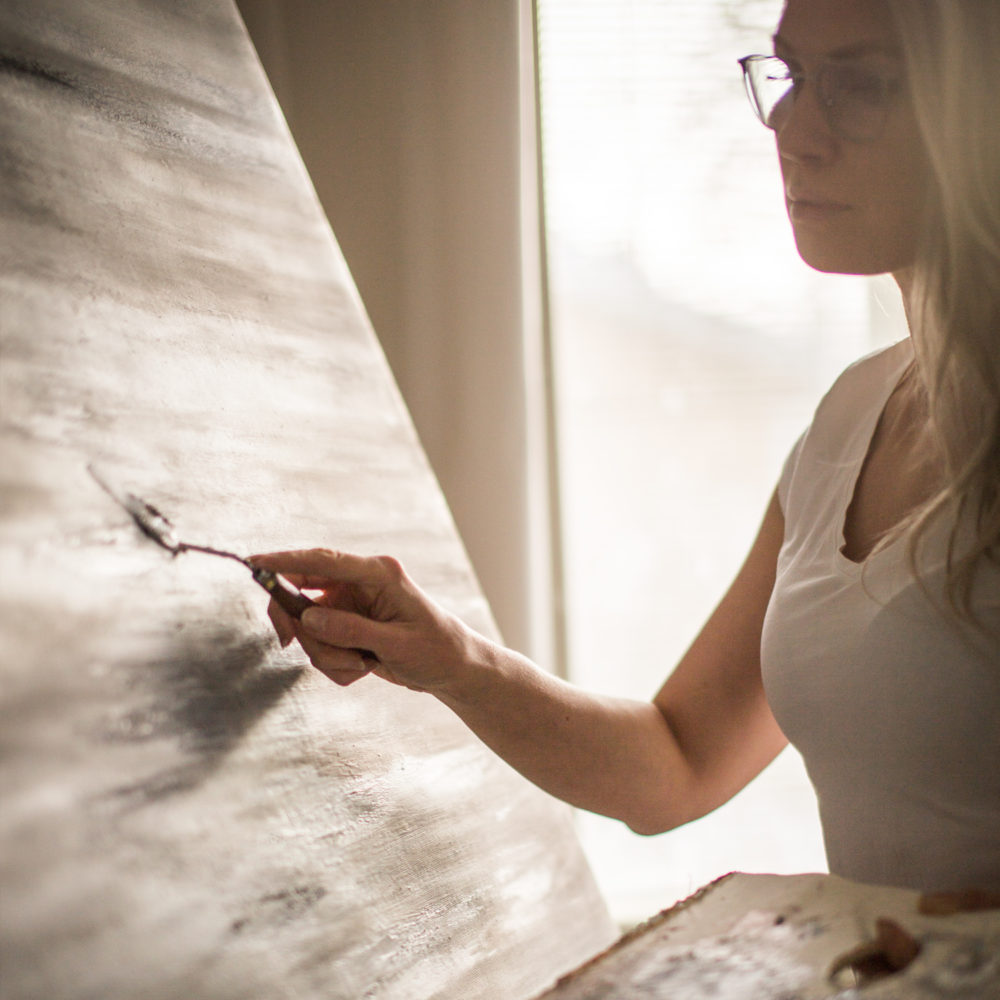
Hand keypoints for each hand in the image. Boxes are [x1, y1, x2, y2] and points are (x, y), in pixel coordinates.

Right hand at [248, 549, 477, 690]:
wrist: (453, 669)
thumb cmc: (436, 650)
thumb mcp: (396, 645)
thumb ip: (351, 631)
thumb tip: (308, 618)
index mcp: (379, 573)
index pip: (323, 560)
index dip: (285, 560)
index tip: (254, 563)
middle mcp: (361, 582)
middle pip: (303, 594)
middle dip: (303, 628)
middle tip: (294, 646)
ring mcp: (352, 603)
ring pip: (309, 627)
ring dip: (327, 654)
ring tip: (362, 666)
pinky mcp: (346, 624)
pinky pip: (319, 644)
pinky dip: (334, 663)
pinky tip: (364, 668)